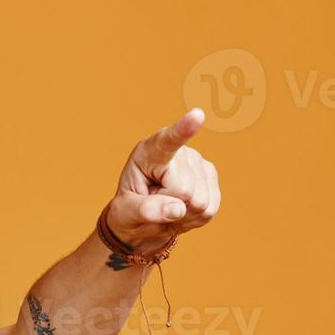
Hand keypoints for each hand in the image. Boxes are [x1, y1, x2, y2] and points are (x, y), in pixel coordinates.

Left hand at [106, 108, 221, 250]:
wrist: (143, 218)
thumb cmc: (129, 211)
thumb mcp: (125, 213)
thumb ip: (145, 210)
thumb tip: (177, 209)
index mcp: (149, 152)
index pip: (167, 141)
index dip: (183, 130)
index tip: (197, 115)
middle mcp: (178, 152)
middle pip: (185, 191)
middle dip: (170, 207)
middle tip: (155, 204)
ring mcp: (198, 162)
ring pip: (200, 203)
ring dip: (183, 215)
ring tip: (167, 206)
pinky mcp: (210, 176)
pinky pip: (210, 209)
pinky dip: (194, 219)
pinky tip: (181, 209)